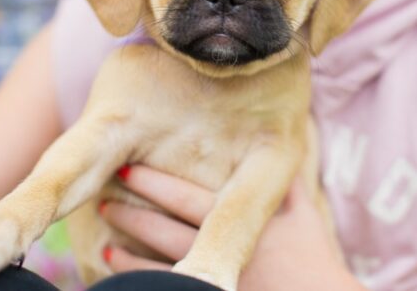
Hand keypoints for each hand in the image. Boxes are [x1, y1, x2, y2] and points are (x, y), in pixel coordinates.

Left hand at [99, 165, 365, 289]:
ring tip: (105, 217)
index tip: (128, 167)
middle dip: (135, 208)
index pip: (189, 199)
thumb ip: (282, 179)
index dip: (156, 183)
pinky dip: (136, 272)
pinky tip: (112, 258)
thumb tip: (272, 140)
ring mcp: (213, 274)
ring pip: (160, 256)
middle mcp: (222, 246)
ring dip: (129, 239)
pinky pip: (167, 283)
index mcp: (242, 219)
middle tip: (105, 191)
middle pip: (168, 226)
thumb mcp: (301, 214)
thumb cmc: (311, 258)